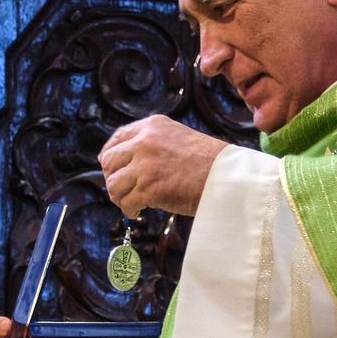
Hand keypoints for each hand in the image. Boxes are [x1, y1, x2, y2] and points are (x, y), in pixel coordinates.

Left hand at [97, 114, 225, 217]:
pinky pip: (125, 202)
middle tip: (123, 189)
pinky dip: (129, 209)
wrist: (228, 177)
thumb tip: (129, 161)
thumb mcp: (178, 138)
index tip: (111, 168)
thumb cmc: (210, 163)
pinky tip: (138, 211)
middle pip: (109, 161)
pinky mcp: (148, 188)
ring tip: (131, 202)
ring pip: (113, 184)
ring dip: (120, 196)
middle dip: (113, 177)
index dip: (110, 155)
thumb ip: (154, 144)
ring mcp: (144, 165)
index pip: (117, 138)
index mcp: (152, 126)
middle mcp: (144, 142)